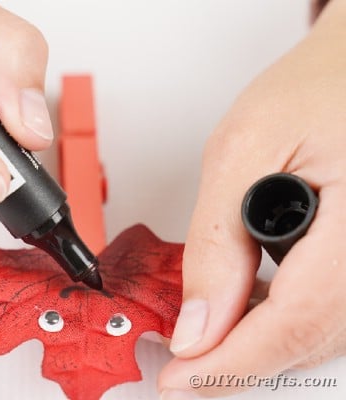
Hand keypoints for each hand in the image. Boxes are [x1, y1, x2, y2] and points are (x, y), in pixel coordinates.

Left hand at [159, 1, 345, 396]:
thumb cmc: (315, 90)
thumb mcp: (244, 151)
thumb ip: (218, 241)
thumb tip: (197, 324)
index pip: (296, 322)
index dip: (232, 363)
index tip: (182, 383)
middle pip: (314, 339)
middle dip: (242, 361)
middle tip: (187, 368)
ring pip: (325, 333)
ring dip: (263, 344)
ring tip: (210, 340)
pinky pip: (333, 311)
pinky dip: (286, 321)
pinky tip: (248, 311)